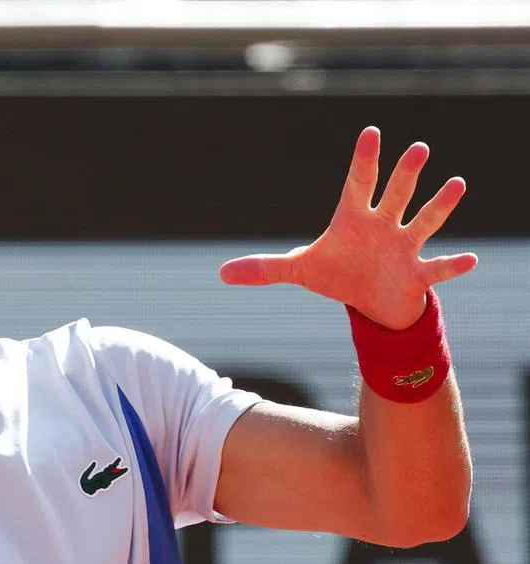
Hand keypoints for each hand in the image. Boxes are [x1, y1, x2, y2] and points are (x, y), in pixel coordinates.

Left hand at [219, 126, 477, 329]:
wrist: (370, 301)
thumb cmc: (337, 274)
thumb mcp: (299, 271)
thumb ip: (265, 269)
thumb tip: (222, 273)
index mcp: (354, 220)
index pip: (358, 182)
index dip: (364, 159)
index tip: (370, 132)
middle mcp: (383, 227)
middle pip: (394, 195)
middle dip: (404, 174)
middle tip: (417, 147)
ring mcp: (403, 249)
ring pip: (423, 222)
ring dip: (438, 206)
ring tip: (455, 184)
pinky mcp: (416, 276)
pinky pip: (437, 270)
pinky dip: (452, 266)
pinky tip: (470, 259)